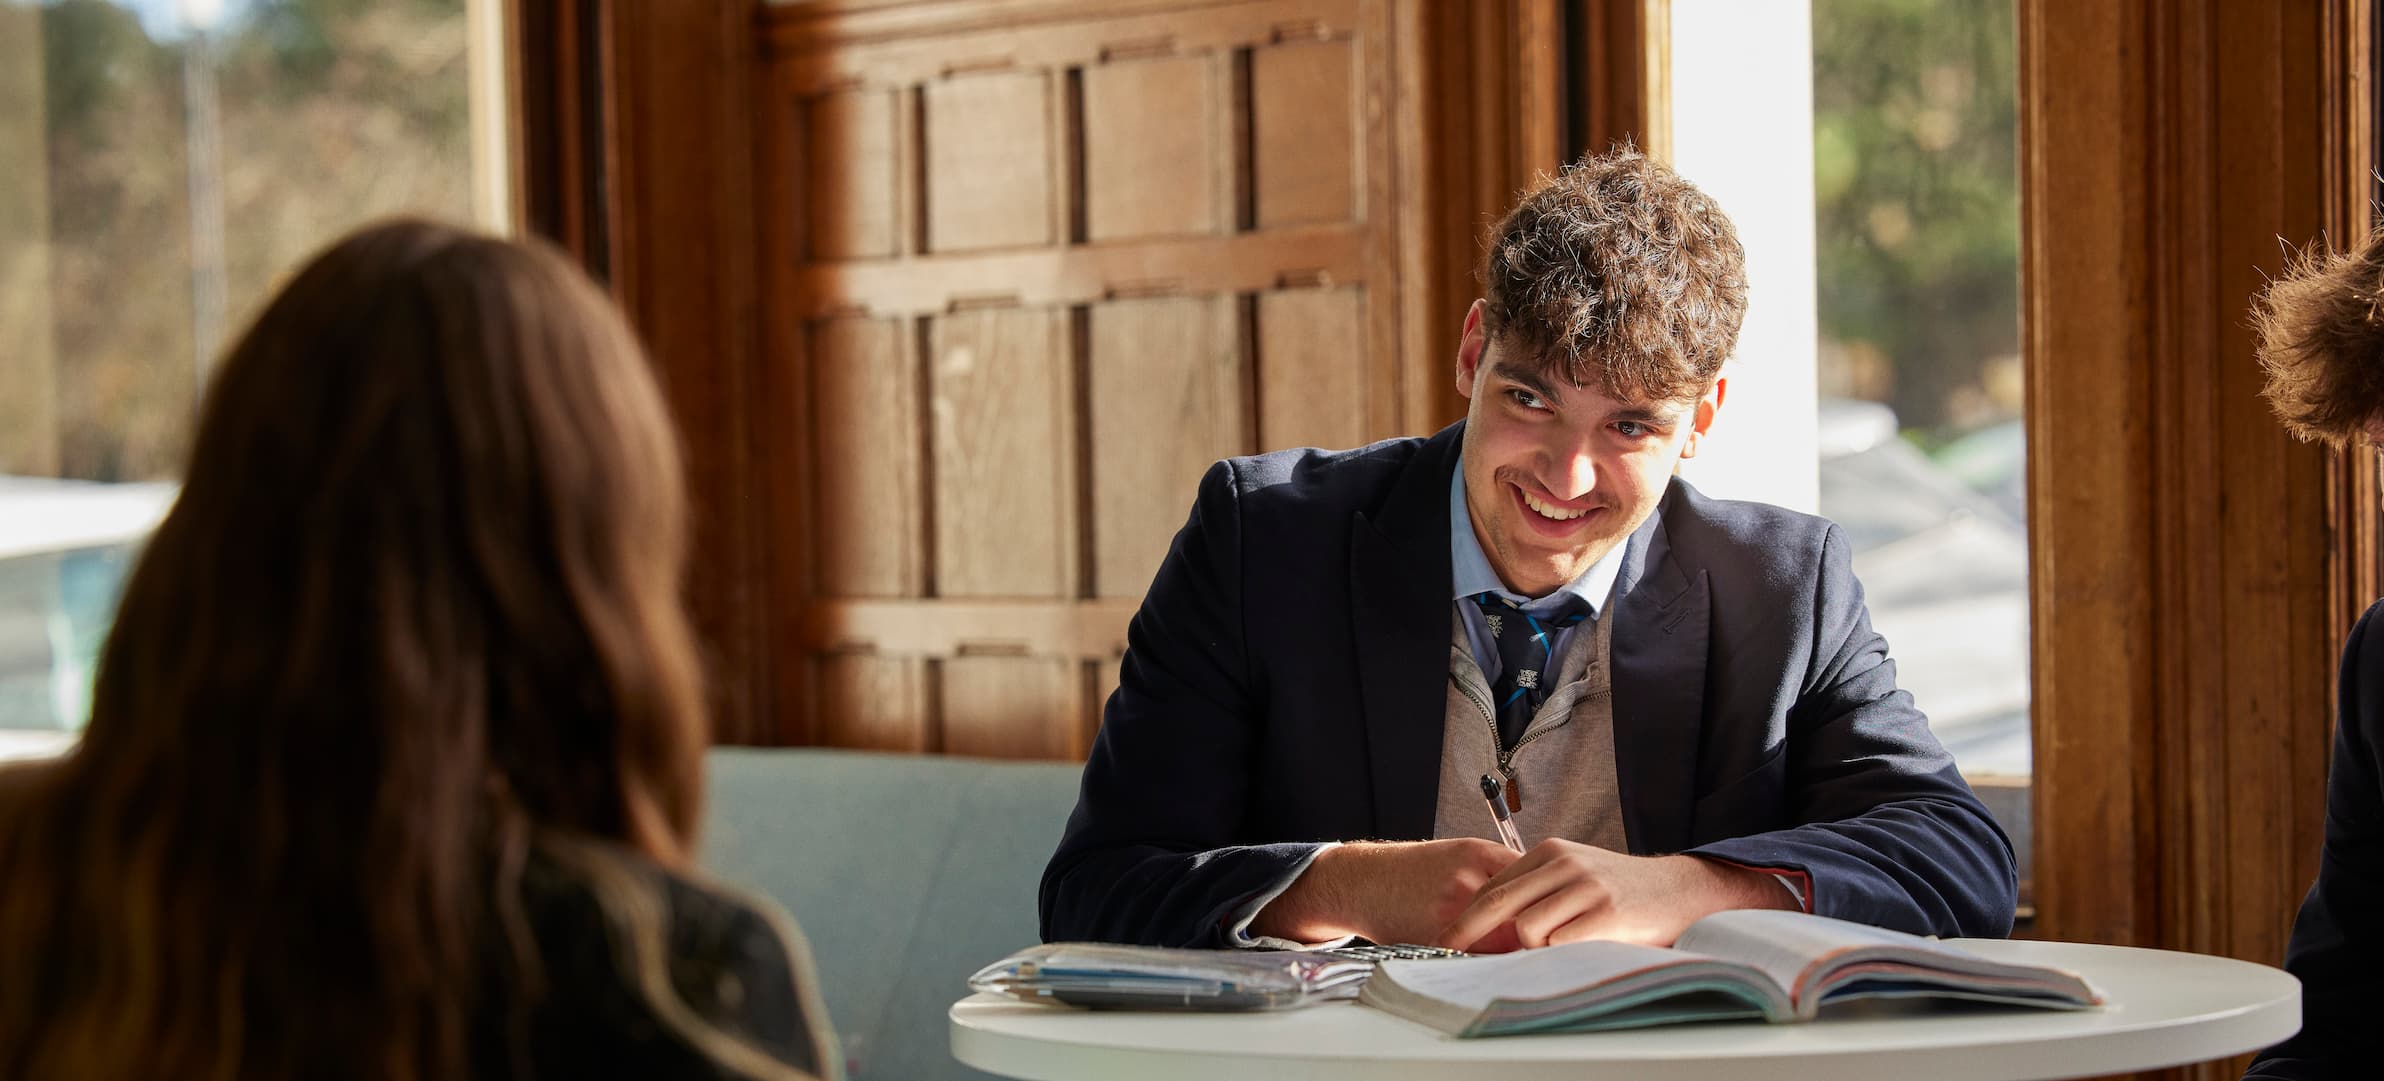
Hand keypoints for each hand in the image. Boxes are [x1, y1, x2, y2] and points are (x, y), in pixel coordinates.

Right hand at [1248, 839, 1520, 945]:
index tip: (1547, 918)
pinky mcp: (1437, 937)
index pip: (1533, 884)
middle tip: (1537, 944)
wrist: (1362, 881)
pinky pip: (1477, 956)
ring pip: (1503, 940)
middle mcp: (1468, 879)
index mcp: (1478, 854)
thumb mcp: (1458, 854)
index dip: (1544, 905)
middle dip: (1533, 932)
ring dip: (1513, 951)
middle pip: (1523, 914)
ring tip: (1513, 955)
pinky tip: (1483, 961)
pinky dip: (1486, 961)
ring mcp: (1452, 910)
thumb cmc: (1413, 871)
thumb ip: (1498, 871)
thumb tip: (1538, 897)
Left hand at [1433, 841, 1794, 951]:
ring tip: (1551, 955)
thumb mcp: (1575, 875)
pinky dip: (1555, 957)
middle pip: (1497, 901)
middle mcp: (1564, 863)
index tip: (1448, 938)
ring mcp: (1585, 887)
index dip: (1467, 915)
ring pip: (1528, 928)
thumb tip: (1492, 927)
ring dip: (1529, 951)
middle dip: (1466, 931)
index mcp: (1550, 852)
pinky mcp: (1607, 913)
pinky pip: (1560, 944)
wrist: (1680, 889)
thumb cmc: (1622, 890)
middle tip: (1448, 952)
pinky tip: (1568, 958)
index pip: (1493, 884)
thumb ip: (1538, 891)